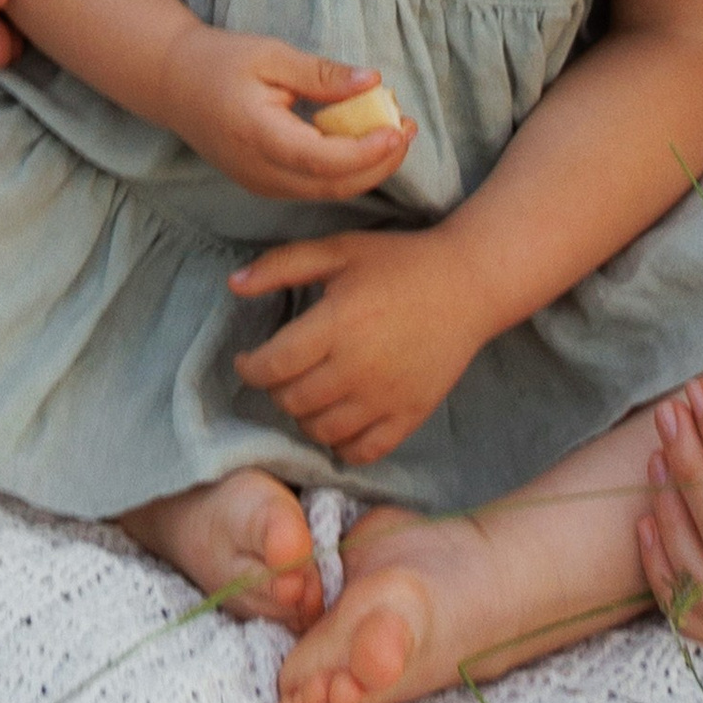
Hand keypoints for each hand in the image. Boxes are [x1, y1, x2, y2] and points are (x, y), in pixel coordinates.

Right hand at [181, 34, 416, 203]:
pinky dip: (347, 168)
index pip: (322, 159)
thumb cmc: (220, 62)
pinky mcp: (267, 185)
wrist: (174, 85)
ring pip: (328, 191)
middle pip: (332, 185)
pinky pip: (315, 186)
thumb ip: (322, 74)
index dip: (365, 151)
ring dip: (368, 167)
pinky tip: (366, 138)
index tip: (399, 129)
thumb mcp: (272, 54)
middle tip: (410, 126)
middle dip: (379, 162)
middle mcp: (260, 171)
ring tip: (398, 129)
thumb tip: (373, 80)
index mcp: (258, 136)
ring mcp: (262, 184)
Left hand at [229, 227, 486, 463]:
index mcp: (337, 324)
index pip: (272, 366)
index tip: (249, 359)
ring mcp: (386, 397)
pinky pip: (361, 452)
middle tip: (283, 371)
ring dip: (304, 416)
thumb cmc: (400, 262)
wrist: (470, 283)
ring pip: (321, 431)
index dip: (249, 368)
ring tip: (310, 392)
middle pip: (291, 401)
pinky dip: (341, 443)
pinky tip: (339, 419)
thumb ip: (282, 265)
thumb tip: (232, 285)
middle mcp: (358, 367)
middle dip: (275, 389)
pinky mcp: (410, 415)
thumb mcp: (340, 250)